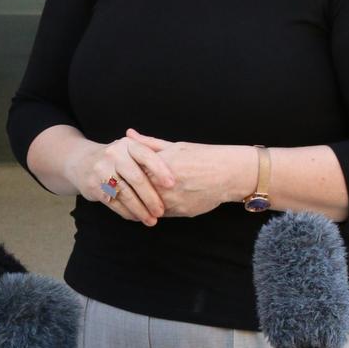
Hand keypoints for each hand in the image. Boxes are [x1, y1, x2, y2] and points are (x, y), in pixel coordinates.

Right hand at [73, 135, 174, 226]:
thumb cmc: (116, 157)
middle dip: (151, 197)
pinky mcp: (94, 187)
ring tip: (151, 220)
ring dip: (140, 210)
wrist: (81, 162)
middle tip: (161, 210)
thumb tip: (175, 158)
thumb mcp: (130, 148)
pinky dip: (127, 212)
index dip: (160, 170)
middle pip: (136, 178)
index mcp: (127, 144)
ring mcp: (102, 171)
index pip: (146, 156)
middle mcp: (113, 155)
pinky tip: (137, 217)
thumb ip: (151, 150)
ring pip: (125, 194)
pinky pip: (114, 203)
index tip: (172, 184)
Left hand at [126, 129, 255, 217]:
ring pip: (147, 205)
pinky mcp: (180, 212)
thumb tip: (129, 134)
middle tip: (121, 188)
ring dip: (140, 203)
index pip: (131, 172)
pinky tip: (154, 204)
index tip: (119, 172)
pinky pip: (161, 213)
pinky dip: (154, 210)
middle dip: (129, 190)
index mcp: (160, 165)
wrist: (228, 173)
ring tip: (135, 198)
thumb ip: (149, 143)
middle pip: (137, 191)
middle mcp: (164, 185)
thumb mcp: (175, 146)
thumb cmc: (203, 156)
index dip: (123, 173)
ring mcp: (172, 201)